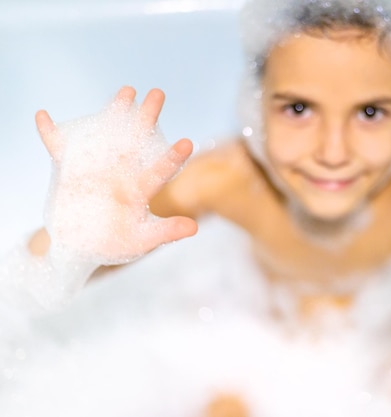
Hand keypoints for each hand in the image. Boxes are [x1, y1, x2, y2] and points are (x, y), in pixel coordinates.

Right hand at [36, 86, 196, 264]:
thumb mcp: (141, 240)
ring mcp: (96, 168)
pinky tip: (43, 117)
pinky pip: (59, 148)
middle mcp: (122, 172)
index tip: (187, 143)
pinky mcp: (70, 169)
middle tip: (159, 94)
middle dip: (148, 117)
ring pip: (106, 134)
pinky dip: (50, 134)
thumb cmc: (115, 243)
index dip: (172, 158)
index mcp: (140, 189)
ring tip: (128, 90)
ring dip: (115, 111)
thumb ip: (165, 232)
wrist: (82, 247)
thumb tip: (193, 228)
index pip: (159, 170)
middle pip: (137, 140)